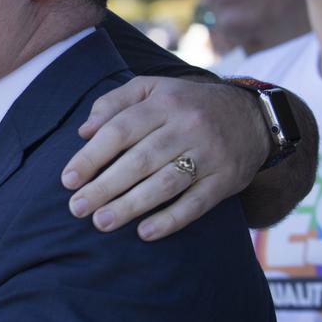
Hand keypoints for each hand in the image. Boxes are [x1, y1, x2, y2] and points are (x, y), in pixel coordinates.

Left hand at [61, 76, 263, 241]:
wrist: (253, 116)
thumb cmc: (185, 105)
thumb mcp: (151, 89)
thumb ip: (114, 103)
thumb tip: (84, 132)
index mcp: (163, 103)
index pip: (119, 130)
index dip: (91, 156)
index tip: (68, 180)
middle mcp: (187, 127)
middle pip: (139, 161)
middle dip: (104, 187)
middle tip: (77, 208)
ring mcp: (209, 154)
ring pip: (165, 184)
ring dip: (130, 206)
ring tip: (101, 222)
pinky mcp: (227, 179)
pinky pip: (197, 203)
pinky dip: (171, 219)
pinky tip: (145, 233)